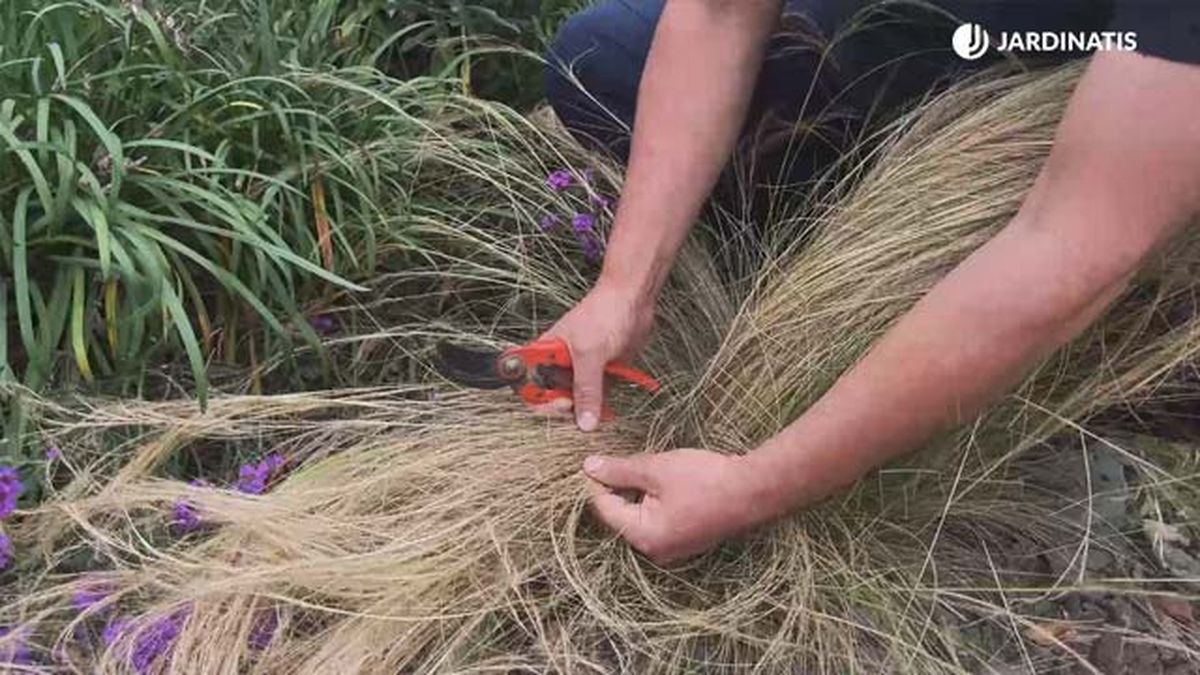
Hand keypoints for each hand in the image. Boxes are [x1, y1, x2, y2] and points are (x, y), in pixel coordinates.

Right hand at [543, 280, 654, 430]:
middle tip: (581, 412)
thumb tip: (584, 422)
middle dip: (566, 410)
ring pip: (576, 401)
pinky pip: (596, 397)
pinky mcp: (599, 373)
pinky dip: (602, 405)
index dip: (538, 400)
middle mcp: (559, 363)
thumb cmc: (604, 313)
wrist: (633, 299)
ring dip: (587, 411)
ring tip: (599, 413)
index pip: (528, 384)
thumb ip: (586, 389)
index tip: (559, 405)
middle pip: (552, 398)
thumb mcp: (590, 353)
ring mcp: (579, 369)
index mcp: (546, 353)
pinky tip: (609, 410)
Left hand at [582, 449, 775, 564]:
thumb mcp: (656, 469)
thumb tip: (588, 467)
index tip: (591, 459)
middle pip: (620, 516)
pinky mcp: (686, 541)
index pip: (604, 509)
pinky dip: (653, 502)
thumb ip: (620, 470)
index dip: (595, 483)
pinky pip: (657, 522)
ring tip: (640, 467)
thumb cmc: (705, 479)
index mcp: (644, 537)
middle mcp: (655, 551)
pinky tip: (659, 481)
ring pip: (639, 517)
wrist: (755, 490)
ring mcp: (672, 549)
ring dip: (635, 493)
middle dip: (616, 488)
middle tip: (614, 459)